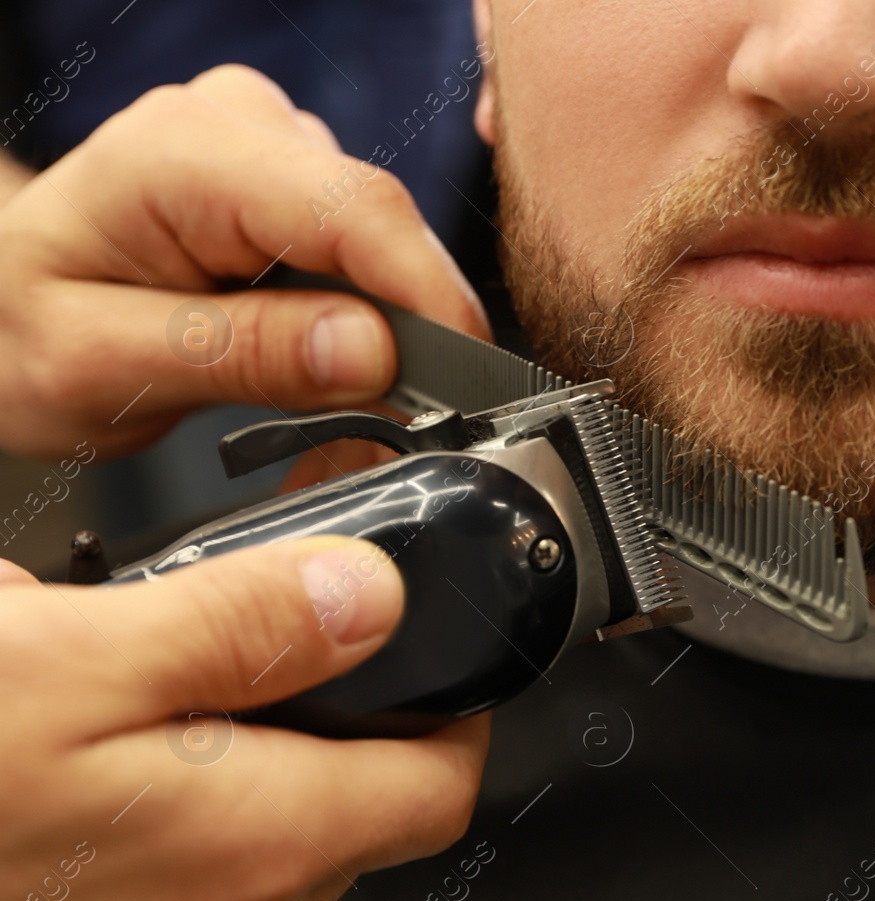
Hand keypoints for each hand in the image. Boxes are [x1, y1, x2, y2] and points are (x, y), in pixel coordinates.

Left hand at [0, 63, 490, 461]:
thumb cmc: (16, 329)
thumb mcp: (101, 364)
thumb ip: (236, 353)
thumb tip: (373, 354)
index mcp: (182, 151)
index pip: (353, 209)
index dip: (429, 296)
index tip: (470, 386)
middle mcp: (241, 126)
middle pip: (383, 230)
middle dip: (412, 341)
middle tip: (399, 442)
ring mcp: (275, 149)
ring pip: (386, 251)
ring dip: (391, 344)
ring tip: (350, 427)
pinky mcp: (296, 186)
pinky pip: (368, 259)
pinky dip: (368, 330)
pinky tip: (334, 379)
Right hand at [0, 537, 489, 900]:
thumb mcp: (71, 658)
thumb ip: (246, 627)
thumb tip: (366, 598)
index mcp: (256, 850)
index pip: (438, 786)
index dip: (444, 707)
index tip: (422, 651)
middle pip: (350, 818)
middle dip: (325, 729)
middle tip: (253, 651)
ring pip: (259, 859)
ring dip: (229, 778)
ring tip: (138, 706)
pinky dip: (163, 838)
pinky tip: (80, 788)